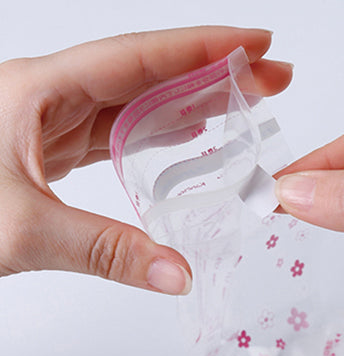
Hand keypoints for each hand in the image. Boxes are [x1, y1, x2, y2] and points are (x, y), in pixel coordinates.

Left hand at [0, 26, 292, 294]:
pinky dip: (157, 133)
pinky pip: (116, 132)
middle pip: (147, 75)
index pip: (139, 58)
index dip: (202, 47)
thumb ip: (104, 251)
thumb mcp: (19, 229)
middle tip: (268, 78)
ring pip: (134, 102)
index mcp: (39, 91)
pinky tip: (185, 137)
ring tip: (241, 105)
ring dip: (190, 102)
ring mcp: (49, 123)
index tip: (254, 45)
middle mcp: (48, 97)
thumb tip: (178, 273)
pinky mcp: (48, 151)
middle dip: (213, 73)